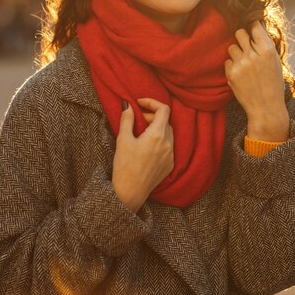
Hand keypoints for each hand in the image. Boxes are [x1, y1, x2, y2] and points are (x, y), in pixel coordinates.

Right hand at [111, 98, 173, 212]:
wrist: (130, 193)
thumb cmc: (124, 166)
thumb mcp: (123, 140)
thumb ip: (127, 119)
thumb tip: (128, 105)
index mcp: (157, 135)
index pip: (164, 109)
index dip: (152, 102)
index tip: (139, 103)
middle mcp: (168, 144)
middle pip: (166, 120)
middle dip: (152, 115)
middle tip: (137, 119)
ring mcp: (171, 155)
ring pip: (169, 133)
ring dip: (157, 127)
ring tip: (142, 132)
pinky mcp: (170, 165)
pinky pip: (169, 146)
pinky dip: (160, 140)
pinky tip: (147, 146)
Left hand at [224, 21, 288, 142]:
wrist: (265, 107)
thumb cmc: (273, 84)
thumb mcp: (276, 62)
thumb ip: (266, 45)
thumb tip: (257, 26)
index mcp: (267, 50)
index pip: (255, 27)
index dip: (253, 26)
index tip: (252, 28)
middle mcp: (253, 55)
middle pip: (240, 33)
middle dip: (243, 37)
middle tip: (246, 46)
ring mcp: (241, 63)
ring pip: (232, 47)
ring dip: (237, 52)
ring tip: (245, 63)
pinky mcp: (231, 73)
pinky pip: (227, 60)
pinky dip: (232, 65)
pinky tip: (241, 74)